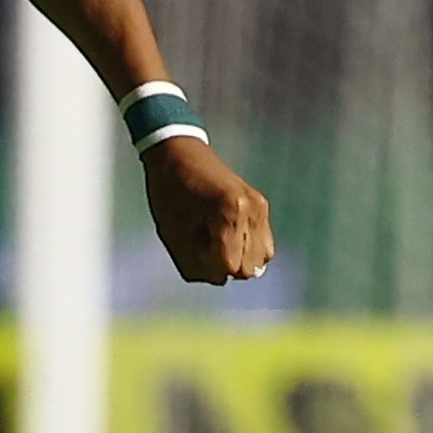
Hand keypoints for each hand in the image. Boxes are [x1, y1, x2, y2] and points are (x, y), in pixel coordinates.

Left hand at [143, 136, 273, 285]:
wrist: (178, 153)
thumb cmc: (169, 193)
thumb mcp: (172, 235)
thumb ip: (195, 266)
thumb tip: (222, 279)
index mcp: (230, 212)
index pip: (228, 267)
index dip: (206, 262)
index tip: (191, 241)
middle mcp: (253, 210)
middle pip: (248, 269)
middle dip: (223, 263)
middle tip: (202, 238)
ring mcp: (261, 209)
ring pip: (260, 260)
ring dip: (237, 258)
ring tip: (214, 236)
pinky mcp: (263, 208)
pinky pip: (263, 246)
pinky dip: (246, 248)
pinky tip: (225, 234)